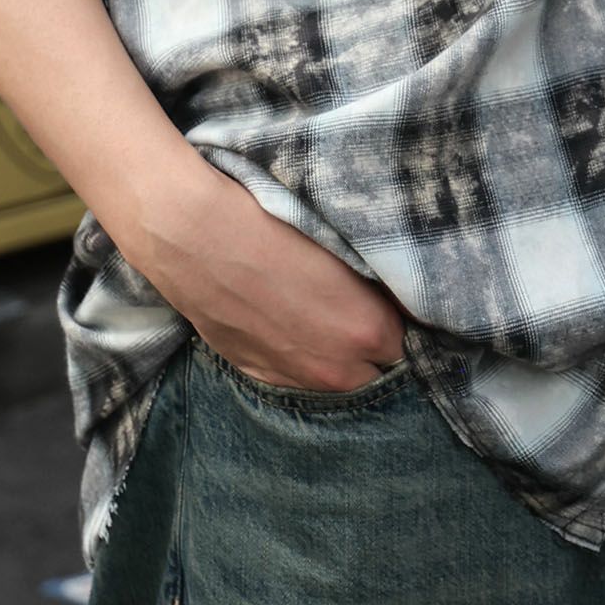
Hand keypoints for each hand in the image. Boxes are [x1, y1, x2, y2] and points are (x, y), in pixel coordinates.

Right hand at [131, 161, 409, 391]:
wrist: (198, 236)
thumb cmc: (275, 226)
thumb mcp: (344, 246)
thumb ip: (375, 284)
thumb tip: (389, 295)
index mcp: (367, 331)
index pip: (405, 339)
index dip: (393, 316)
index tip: (383, 298)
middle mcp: (334, 367)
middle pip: (374, 369)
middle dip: (370, 345)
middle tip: (354, 307)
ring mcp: (292, 376)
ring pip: (334, 379)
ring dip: (335, 355)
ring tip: (317, 314)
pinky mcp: (256, 372)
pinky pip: (294, 374)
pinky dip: (298, 356)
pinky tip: (285, 322)